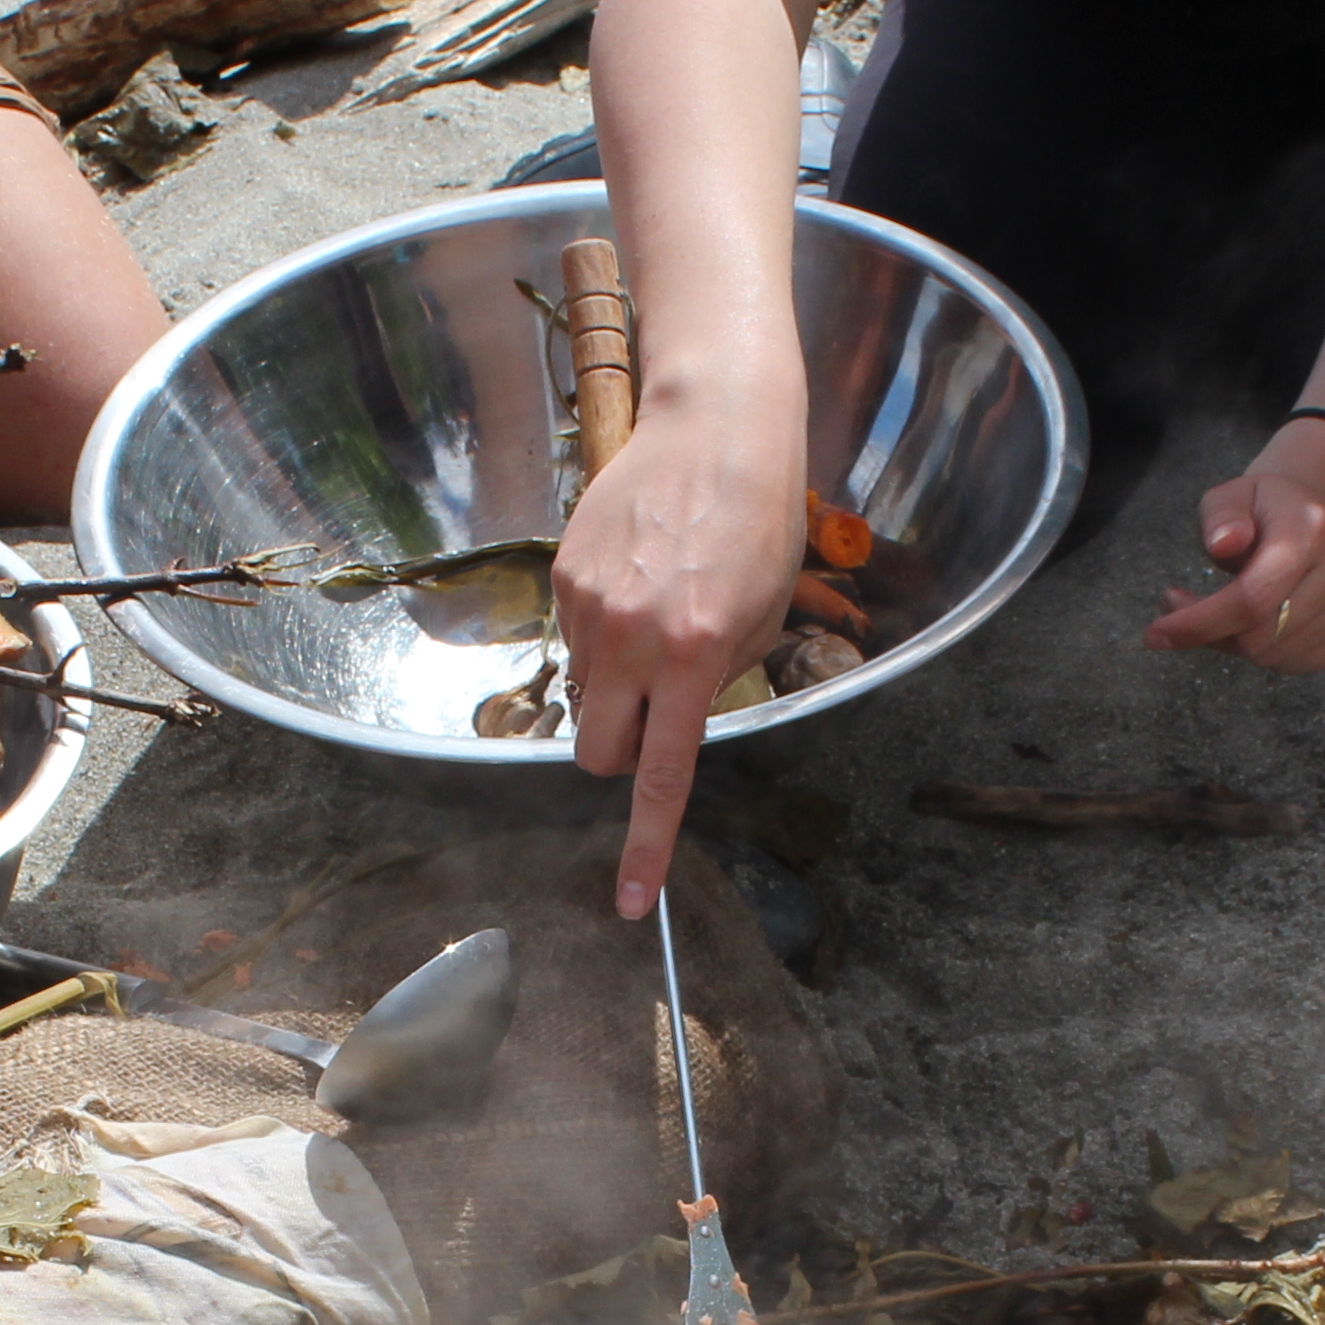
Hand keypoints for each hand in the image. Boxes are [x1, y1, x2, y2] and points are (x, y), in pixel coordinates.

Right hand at [555, 393, 808, 916]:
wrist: (716, 425)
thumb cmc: (758, 519)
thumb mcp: (761, 615)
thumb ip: (714, 680)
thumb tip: (672, 723)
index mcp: (691, 652)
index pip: (660, 773)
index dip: (645, 844)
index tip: (633, 900)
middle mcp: (630, 635)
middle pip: (596, 751)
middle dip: (618, 752)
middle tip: (653, 715)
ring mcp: (589, 605)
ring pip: (587, 691)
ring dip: (617, 678)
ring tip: (661, 610)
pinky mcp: (563, 574)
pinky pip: (576, 638)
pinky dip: (604, 630)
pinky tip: (639, 578)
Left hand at [1144, 414, 1324, 671]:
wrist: (1323, 512)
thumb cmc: (1265, 510)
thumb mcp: (1232, 496)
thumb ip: (1219, 516)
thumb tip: (1224, 543)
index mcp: (1312, 527)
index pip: (1252, 598)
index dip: (1199, 625)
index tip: (1155, 635)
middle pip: (1262, 636)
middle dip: (1213, 634)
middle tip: (1188, 611)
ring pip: (1279, 656)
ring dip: (1239, 644)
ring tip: (1228, 612)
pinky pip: (1301, 663)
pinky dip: (1270, 653)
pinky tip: (1264, 622)